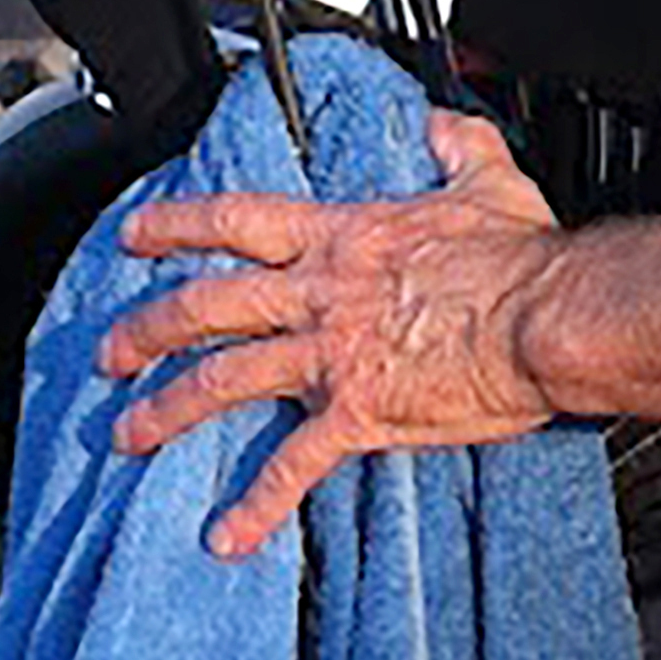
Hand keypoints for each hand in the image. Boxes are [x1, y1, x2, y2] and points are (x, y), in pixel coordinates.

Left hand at [98, 111, 566, 558]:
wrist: (550, 319)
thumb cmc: (523, 259)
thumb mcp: (488, 180)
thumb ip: (455, 145)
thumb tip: (439, 124)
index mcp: (345, 238)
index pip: (237, 221)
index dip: (177, 225)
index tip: (137, 235)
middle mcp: (321, 294)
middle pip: (206, 305)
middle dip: (146, 329)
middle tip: (110, 351)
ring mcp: (332, 355)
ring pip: (223, 379)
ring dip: (167, 409)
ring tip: (130, 432)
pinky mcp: (357, 413)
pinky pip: (292, 466)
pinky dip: (256, 506)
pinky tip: (227, 535)